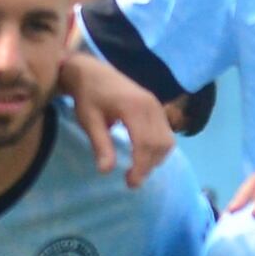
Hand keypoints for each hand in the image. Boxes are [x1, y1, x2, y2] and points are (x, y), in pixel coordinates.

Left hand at [61, 48, 179, 180]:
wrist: (93, 72)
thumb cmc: (88, 96)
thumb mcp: (89, 121)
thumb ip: (100, 145)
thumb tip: (106, 171)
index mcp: (133, 107)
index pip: (145, 143)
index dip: (140, 166)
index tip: (130, 183)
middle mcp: (151, 106)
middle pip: (159, 144)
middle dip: (148, 166)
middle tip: (131, 182)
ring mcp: (156, 106)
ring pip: (167, 140)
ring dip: (156, 159)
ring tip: (138, 171)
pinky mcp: (157, 107)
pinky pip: (166, 133)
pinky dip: (159, 149)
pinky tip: (144, 157)